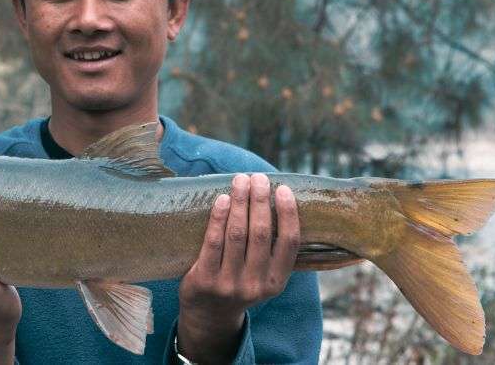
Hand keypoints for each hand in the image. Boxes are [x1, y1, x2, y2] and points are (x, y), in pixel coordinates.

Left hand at [177, 173, 299, 362]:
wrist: (208, 316)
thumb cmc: (239, 283)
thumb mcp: (262, 276)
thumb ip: (270, 249)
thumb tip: (274, 198)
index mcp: (276, 282)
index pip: (289, 243)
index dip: (288, 214)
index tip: (284, 189)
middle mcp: (255, 285)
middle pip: (261, 233)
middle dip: (261, 201)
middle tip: (259, 178)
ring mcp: (229, 284)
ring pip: (237, 234)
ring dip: (240, 202)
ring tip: (240, 181)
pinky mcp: (205, 280)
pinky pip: (213, 242)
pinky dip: (219, 217)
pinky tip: (223, 200)